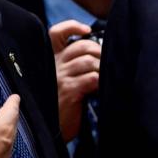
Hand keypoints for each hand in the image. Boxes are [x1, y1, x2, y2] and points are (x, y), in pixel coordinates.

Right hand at [0, 69, 19, 157]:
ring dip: (3, 132)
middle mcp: (7, 143)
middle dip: (9, 116)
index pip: (12, 108)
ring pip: (7, 140)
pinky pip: (0, 154)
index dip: (12, 100)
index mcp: (4, 128)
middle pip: (12, 124)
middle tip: (7, 109)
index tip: (14, 96)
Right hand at [49, 20, 100, 140]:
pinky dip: (101, 80)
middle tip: (106, 62)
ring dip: (102, 67)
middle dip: (99, 51)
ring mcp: (60, 78)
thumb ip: (73, 65)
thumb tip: (98, 54)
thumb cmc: (61, 105)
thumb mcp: (62, 80)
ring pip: (88, 61)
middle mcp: (54, 66)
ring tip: (106, 76)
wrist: (53, 131)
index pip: (56, 33)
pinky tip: (102, 87)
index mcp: (51, 60)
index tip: (86, 30)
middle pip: (81, 46)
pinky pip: (92, 78)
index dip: (72, 26)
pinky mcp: (70, 91)